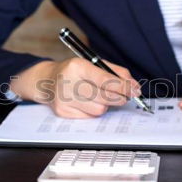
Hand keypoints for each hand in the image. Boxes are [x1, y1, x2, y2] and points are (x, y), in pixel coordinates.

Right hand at [11, 58, 140, 118]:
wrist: (46, 81)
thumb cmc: (75, 72)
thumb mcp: (94, 64)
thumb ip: (117, 73)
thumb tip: (134, 87)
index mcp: (77, 66)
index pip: (106, 80)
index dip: (124, 87)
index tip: (135, 91)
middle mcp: (68, 82)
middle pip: (104, 97)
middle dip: (119, 97)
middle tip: (125, 96)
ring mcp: (64, 99)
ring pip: (99, 110)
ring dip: (105, 105)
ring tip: (99, 96)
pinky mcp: (62, 112)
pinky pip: (89, 117)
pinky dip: (94, 110)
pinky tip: (87, 102)